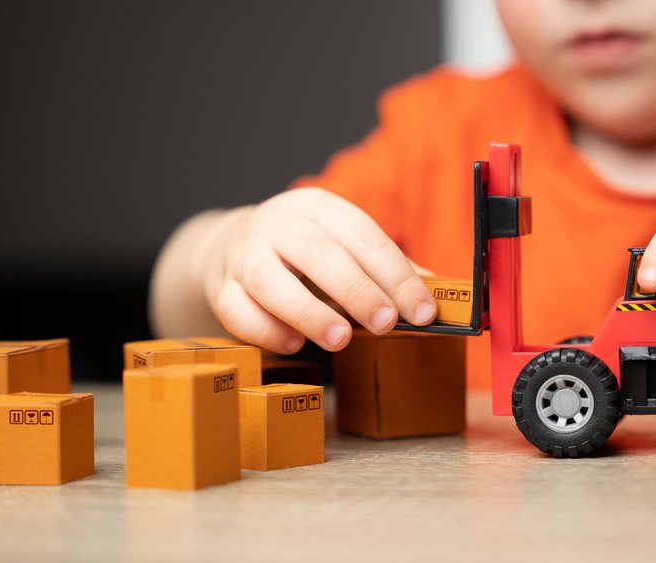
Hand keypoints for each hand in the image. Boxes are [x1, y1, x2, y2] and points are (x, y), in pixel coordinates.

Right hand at [202, 187, 436, 353]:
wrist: (232, 244)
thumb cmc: (306, 252)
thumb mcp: (346, 245)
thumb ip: (386, 270)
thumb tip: (434, 296)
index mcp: (321, 208)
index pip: (364, 237)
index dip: (397, 275)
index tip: (422, 311)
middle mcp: (279, 225)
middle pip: (317, 253)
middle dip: (356, 289)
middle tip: (385, 322)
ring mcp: (244, 256)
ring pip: (270, 281)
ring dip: (308, 312)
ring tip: (339, 339)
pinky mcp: (221, 288)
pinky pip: (236, 310)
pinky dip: (265, 330)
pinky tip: (293, 343)